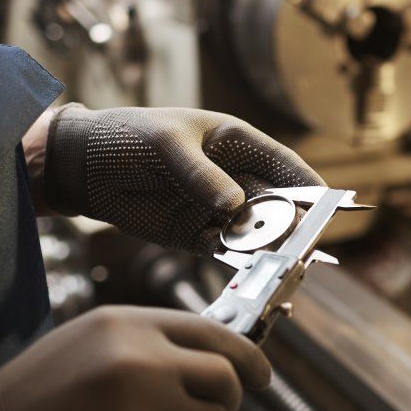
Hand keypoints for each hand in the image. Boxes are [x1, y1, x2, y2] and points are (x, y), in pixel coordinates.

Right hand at [0, 306, 269, 410]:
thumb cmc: (29, 400)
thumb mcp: (86, 345)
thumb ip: (147, 344)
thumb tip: (216, 359)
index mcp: (125, 324)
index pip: (212, 331)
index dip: (246, 355)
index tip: (262, 375)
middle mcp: (143, 359)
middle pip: (226, 378)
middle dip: (226, 401)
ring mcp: (150, 410)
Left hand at [39, 104, 323, 252]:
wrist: (79, 166)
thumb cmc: (125, 137)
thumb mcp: (165, 145)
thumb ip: (201, 175)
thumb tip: (236, 205)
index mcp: (236, 142)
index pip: (284, 164)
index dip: (309, 185)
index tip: (331, 205)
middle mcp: (235, 177)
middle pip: (279, 204)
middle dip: (296, 225)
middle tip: (306, 245)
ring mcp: (218, 209)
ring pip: (259, 232)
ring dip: (272, 248)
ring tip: (284, 264)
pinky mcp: (198, 235)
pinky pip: (229, 252)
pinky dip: (243, 264)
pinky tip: (254, 274)